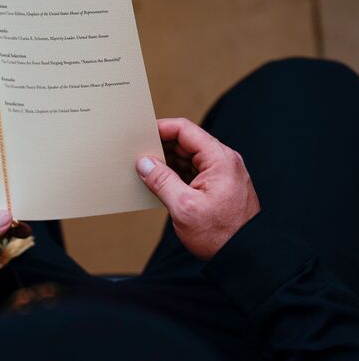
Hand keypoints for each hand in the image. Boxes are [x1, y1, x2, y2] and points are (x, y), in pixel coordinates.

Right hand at [136, 118, 260, 259]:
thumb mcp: (184, 207)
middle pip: (186, 142)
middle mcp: (223, 161)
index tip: (141, 133)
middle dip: (161, 147)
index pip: (185, 130)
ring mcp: (222, 173)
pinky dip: (176, 174)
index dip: (161, 128)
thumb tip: (144, 163)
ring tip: (146, 171)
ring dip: (168, 162)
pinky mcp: (219, 186)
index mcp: (219, 159)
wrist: (247, 258)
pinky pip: (193, 171)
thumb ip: (161, 181)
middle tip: (138, 154)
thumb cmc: (221, 235)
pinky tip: (161, 183)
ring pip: (189, 157)